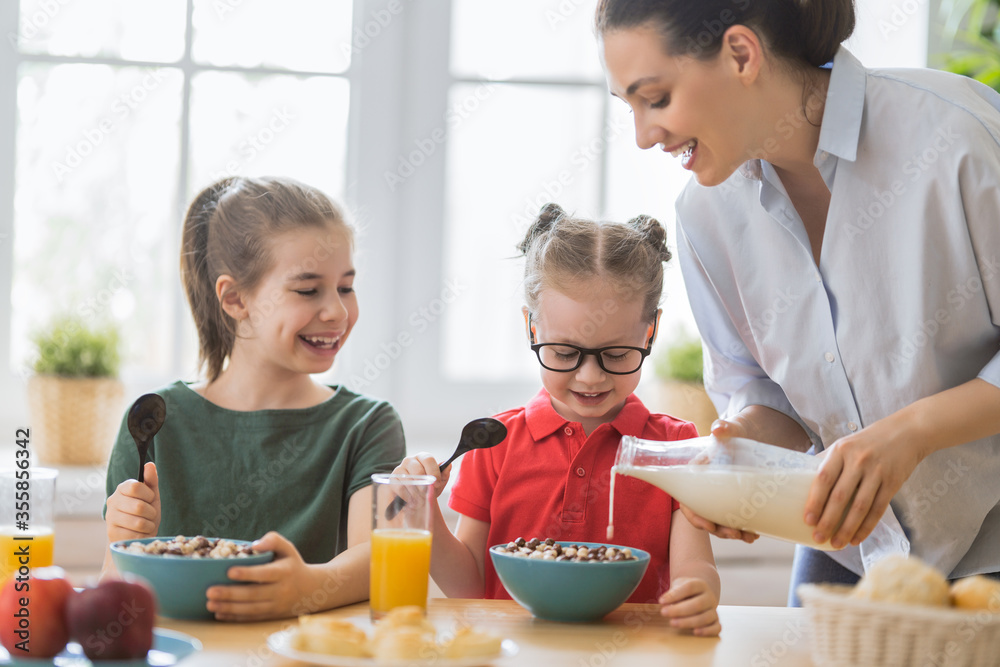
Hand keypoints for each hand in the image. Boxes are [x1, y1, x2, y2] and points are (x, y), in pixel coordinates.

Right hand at [106, 462, 159, 542]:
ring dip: (149, 525)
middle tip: (150, 514)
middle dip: (151, 513)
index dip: (148, 495)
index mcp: (122, 488)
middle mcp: (112, 501)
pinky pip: (135, 535)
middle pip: (139, 506)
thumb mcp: (152, 495)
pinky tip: (139, 533)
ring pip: (138, 522)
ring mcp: (110, 517)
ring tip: (146, 524)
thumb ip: (151, 480)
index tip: (150, 499)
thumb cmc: (146, 512)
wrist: (136, 534)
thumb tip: (149, 464)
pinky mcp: (112, 533)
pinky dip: (143, 535)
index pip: (136, 486)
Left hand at [206, 532, 319, 621]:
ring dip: (229, 607)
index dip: (248, 574)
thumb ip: (273, 540)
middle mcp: (281, 591)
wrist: (310, 590)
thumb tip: (254, 545)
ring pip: (250, 609)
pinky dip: (234, 617)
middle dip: (231, 594)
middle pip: (254, 594)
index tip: (229, 572)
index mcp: (285, 572)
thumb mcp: (288, 548)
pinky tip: (219, 613)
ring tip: (210, 603)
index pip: (265, 574)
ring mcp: (276, 606)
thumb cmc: (292, 565)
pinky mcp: (271, 616)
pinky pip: (251, 618)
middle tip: (210, 591)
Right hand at [393, 453, 451, 498]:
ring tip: (420, 499)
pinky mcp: (392, 479)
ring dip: (416, 493)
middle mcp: (410, 460)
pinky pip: (400, 487)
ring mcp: (399, 469)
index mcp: (422, 457)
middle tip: (427, 494)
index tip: (437, 484)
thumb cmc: (429, 489)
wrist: (417, 501)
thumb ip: (444, 474)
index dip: (434, 472)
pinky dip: (407, 496)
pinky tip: (411, 500)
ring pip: (409, 480)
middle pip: (418, 470)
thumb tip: (448, 465)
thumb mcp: (440, 482)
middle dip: (424, 485)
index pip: (428, 459)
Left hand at [659, 577, 720, 636]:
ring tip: (672, 623)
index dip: (675, 595)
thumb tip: (664, 602)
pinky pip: (717, 627)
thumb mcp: (678, 586)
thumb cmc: (684, 592)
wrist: (698, 595)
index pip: (689, 588)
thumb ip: (673, 592)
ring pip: (706, 617)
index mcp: (700, 585)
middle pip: (697, 604)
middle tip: (664, 613)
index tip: (661, 601)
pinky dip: (707, 631)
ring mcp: (714, 610)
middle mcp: (709, 597)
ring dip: (688, 622)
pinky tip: (695, 632)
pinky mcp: (716, 621)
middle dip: (679, 610)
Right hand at [677, 419, 759, 543]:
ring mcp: (718, 494)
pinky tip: (755, 532)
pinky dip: (743, 529)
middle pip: (705, 515)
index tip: (710, 527)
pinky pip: (733, 519)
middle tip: (736, 534)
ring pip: (719, 521)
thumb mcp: (731, 429)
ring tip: (749, 536)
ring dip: (732, 533)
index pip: (688, 500)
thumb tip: (719, 429)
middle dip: (719, 530)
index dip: (695, 517)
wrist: (752, 434)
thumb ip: (724, 428)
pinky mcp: (733, 498)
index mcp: (697, 473)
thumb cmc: (736, 431)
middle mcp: (704, 486)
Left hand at [806, 422, 923, 548]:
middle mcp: (858, 461)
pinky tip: (856, 539)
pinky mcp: (892, 483)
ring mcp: (877, 472)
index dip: (815, 501)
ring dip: (847, 528)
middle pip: (840, 496)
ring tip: (836, 543)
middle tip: (818, 537)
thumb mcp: (843, 445)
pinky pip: (878, 509)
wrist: (906, 432)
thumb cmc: (866, 442)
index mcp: (840, 451)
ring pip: (860, 507)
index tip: (807, 519)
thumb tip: (799, 479)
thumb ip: (826, 462)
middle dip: (828, 520)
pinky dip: (866, 527)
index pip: (824, 479)